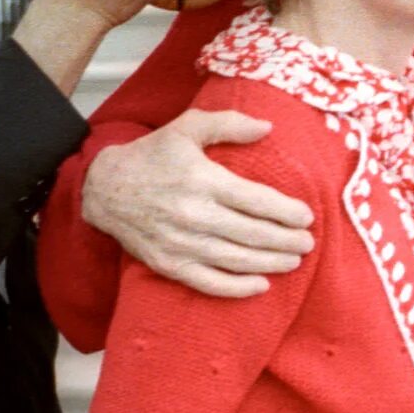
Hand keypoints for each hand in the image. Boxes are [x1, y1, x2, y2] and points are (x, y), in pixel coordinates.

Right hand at [83, 107, 307, 296]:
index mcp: (203, 180)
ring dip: (271, 263)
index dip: (286, 211)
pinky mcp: (169, 264)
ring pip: (236, 260)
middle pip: (252, 233)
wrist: (105, 189)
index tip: (307, 217)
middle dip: (286, 241)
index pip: (256, 200)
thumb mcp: (187, 127)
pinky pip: (209, 282)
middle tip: (308, 243)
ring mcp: (181, 243)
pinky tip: (260, 285)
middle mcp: (195, 214)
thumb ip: (229, 124)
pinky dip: (237, 288)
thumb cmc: (152, 155)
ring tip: (294, 262)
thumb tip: (268, 127)